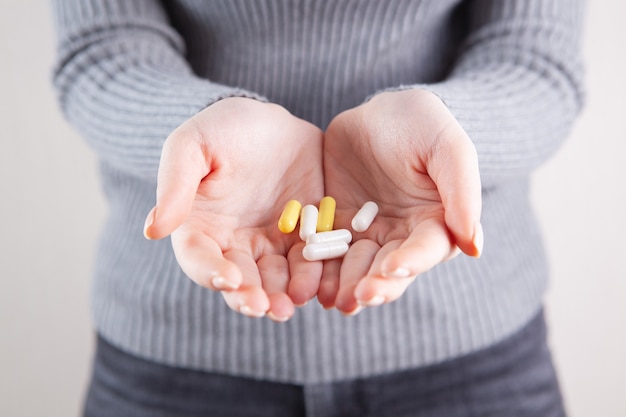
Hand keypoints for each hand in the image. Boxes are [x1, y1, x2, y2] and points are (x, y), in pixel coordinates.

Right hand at [143, 98, 324, 320]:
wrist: (271, 120)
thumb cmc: (223, 129)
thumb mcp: (191, 146)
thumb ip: (174, 185)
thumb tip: (153, 230)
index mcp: (201, 228)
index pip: (199, 258)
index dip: (210, 272)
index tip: (228, 278)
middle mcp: (235, 244)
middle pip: (240, 280)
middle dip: (250, 297)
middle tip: (265, 308)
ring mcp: (272, 243)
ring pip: (276, 278)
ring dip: (283, 294)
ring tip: (293, 303)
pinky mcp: (305, 236)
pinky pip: (311, 260)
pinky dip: (316, 275)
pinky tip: (323, 285)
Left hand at [318, 89, 482, 313]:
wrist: (378, 112)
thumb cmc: (422, 125)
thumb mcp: (447, 147)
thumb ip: (462, 192)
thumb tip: (474, 245)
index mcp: (434, 223)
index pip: (427, 249)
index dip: (412, 261)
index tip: (393, 267)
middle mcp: (401, 236)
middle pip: (390, 269)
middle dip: (376, 285)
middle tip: (359, 296)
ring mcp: (367, 234)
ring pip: (357, 268)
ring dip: (347, 286)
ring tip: (334, 299)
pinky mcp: (337, 226)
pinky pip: (327, 251)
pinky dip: (320, 268)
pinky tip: (310, 282)